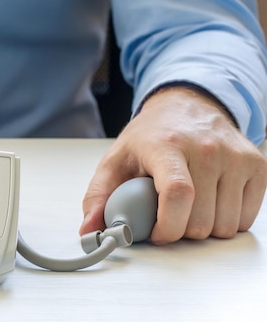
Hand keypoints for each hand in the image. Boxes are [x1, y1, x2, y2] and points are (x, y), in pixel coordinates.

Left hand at [80, 86, 266, 244]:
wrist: (186, 105)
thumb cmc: (150, 137)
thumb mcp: (115, 160)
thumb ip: (98, 198)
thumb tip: (89, 231)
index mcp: (167, 145)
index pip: (177, 194)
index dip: (168, 226)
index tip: (157, 234)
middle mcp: (206, 148)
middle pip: (200, 219)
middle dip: (180, 230)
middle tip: (167, 215)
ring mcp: (235, 156)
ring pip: (225, 225)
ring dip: (204, 228)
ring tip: (187, 207)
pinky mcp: (256, 165)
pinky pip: (246, 218)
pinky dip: (227, 221)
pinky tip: (209, 202)